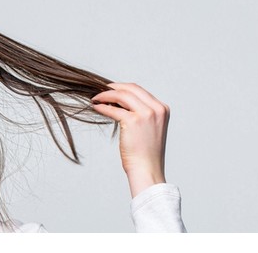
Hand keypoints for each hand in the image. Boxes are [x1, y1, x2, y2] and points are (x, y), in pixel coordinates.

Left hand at [91, 83, 168, 197]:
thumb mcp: (149, 128)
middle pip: (131, 88)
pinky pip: (113, 109)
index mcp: (162, 109)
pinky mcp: (133, 121)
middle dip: (113, 88)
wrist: (147, 169)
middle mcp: (156, 109)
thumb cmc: (145, 153)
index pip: (140, 90)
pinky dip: (103, 107)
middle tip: (100, 91)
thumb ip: (141, 113)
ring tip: (95, 99)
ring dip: (106, 95)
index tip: (110, 90)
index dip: (123, 87)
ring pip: (122, 95)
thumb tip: (118, 102)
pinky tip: (96, 107)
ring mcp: (146, 114)